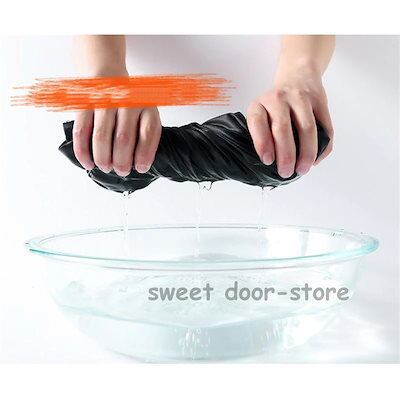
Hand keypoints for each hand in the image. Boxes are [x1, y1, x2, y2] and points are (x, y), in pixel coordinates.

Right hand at [71, 36, 161, 175]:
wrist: (105, 71)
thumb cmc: (129, 100)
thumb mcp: (145, 111)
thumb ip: (146, 133)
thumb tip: (140, 164)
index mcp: (145, 104)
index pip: (148, 133)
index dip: (144, 155)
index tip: (140, 168)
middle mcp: (126, 101)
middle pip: (124, 138)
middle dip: (121, 161)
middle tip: (121, 171)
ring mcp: (103, 101)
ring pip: (101, 136)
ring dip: (102, 158)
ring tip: (105, 168)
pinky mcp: (84, 104)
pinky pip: (81, 131)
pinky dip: (82, 151)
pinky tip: (87, 163)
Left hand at [247, 65, 333, 177]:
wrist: (298, 74)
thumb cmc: (276, 105)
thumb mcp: (262, 113)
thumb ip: (263, 133)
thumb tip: (272, 165)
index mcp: (260, 104)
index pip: (258, 123)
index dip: (262, 143)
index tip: (268, 161)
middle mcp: (279, 99)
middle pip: (283, 129)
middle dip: (286, 155)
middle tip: (286, 172)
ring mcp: (301, 98)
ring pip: (307, 129)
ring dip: (306, 153)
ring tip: (303, 169)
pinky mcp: (320, 101)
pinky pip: (325, 127)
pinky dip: (323, 147)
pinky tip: (317, 159)